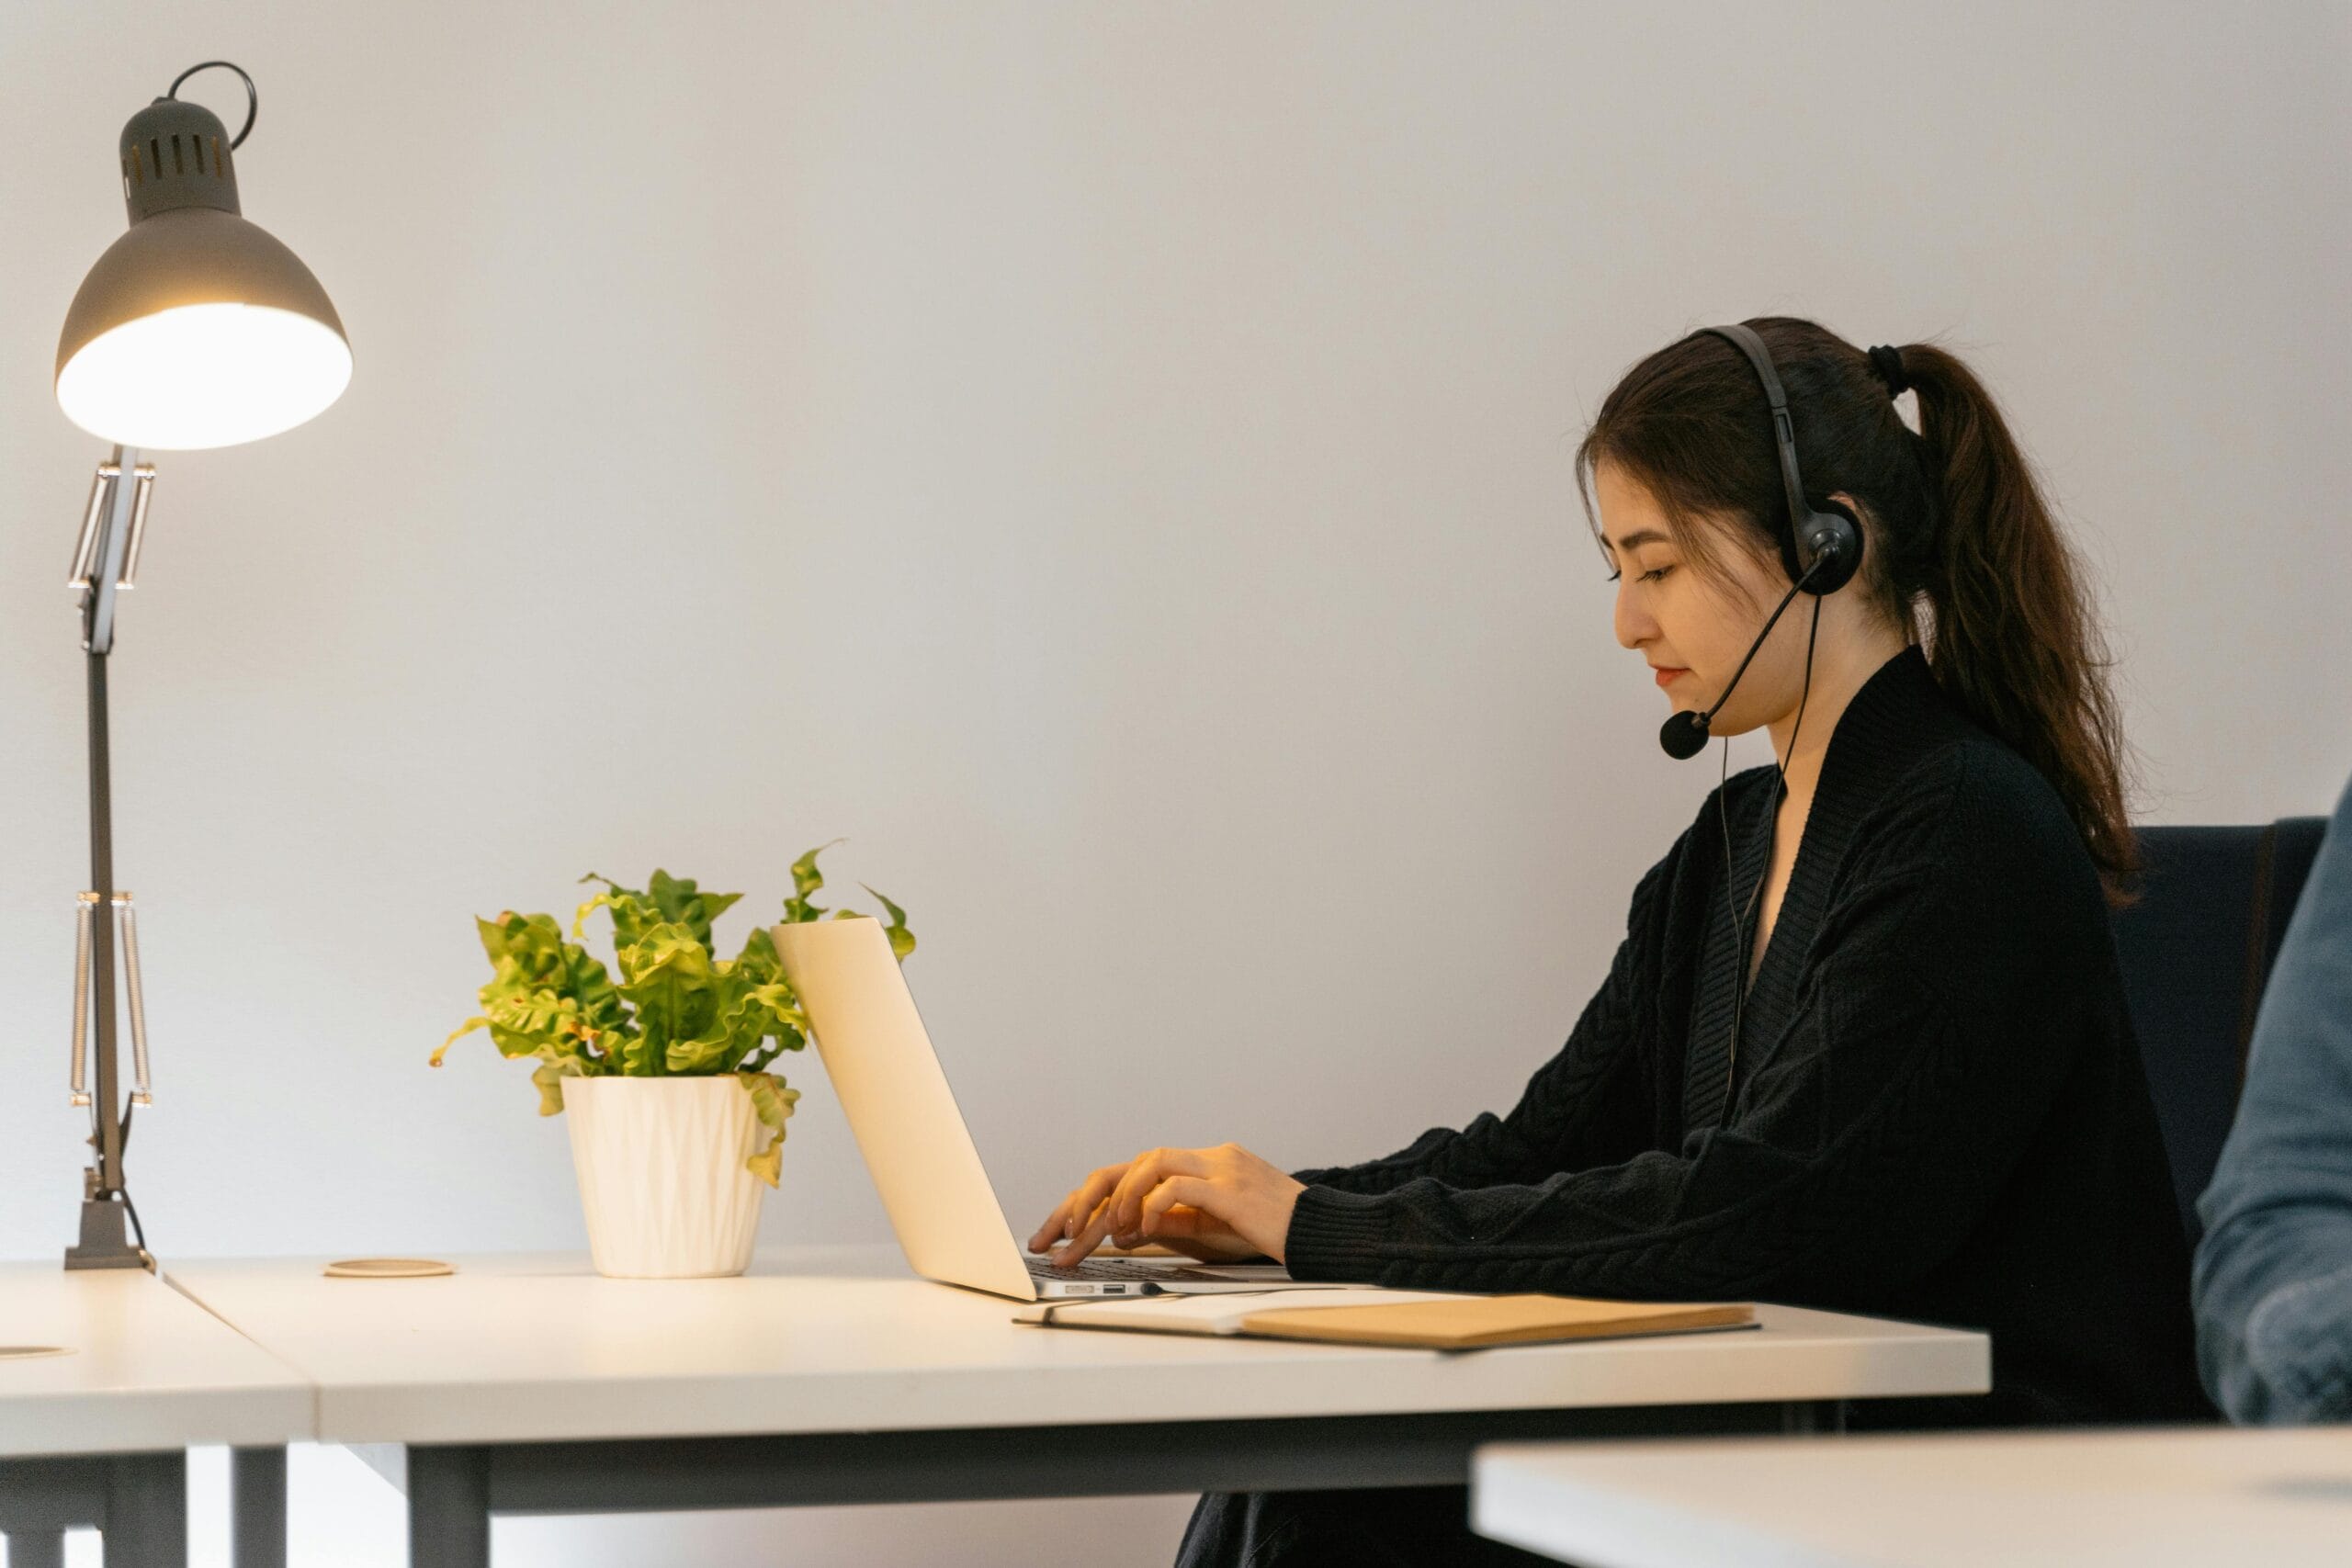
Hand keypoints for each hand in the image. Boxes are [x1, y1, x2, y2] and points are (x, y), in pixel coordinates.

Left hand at [1029, 1144, 1304, 1267]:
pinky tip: (1141, 1232)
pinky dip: (1150, 1208)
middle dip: (1087, 1201)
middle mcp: (1208, 1157)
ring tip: (1106, 1235)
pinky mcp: (1231, 1187)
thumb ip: (1172, 1221)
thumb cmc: (1271, 1233)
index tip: (1058, 1231)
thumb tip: (1123, 1230)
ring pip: (1148, 1163)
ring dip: (1117, 1201)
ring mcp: (1220, 1167)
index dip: (1091, 1199)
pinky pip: (1176, 1186)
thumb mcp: (1212, 1229)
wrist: (1323, 1234)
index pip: (1133, 1169)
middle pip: (1130, 1164)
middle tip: (1060, 1237)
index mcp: (1202, 1164)